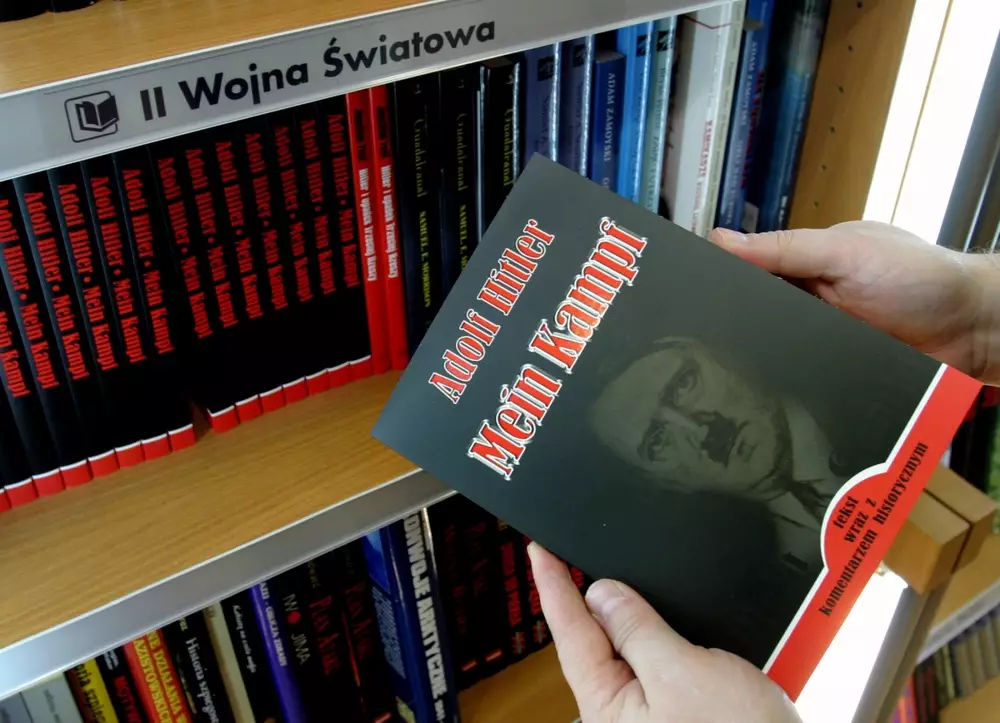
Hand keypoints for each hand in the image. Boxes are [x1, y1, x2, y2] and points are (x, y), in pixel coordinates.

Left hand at [527, 543, 800, 722]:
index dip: (553, 585)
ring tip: (619, 579)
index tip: (536, 549)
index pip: (570, 632)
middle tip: (572, 553)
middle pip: (598, 640)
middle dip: (589, 598)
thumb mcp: (681, 673)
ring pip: (633, 651)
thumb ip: (637, 630)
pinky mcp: (687, 712)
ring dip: (632, 615)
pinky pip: (662, 664)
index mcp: (609, 706)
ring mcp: (655, 714)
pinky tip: (666, 617)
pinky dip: (662, 634)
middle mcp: (624, 713)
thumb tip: (601, 593)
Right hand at [709, 221, 999, 384]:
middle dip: (734, 325)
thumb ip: (785, 249)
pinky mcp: (833, 371)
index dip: (721, 280)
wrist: (974, 330)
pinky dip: (785, 382)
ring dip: (757, 356)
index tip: (685, 293)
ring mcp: (821, 338)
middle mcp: (810, 301)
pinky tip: (760, 389)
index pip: (750, 270)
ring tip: (715, 371)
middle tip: (692, 341)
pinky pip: (798, 378)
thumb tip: (721, 239)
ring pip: (773, 349)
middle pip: (756, 314)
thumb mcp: (846, 251)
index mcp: (807, 262)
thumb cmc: (920, 277)